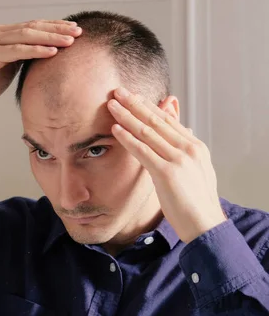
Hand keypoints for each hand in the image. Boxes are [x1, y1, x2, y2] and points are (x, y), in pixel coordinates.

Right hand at [0, 20, 81, 112]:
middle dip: (57, 28)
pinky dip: (36, 50)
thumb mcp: (9, 67)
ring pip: (27, 34)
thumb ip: (23, 57)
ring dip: (51, 37)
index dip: (54, 27)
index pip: (33, 26)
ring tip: (70, 41)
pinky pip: (17, 50)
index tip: (74, 30)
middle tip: (78, 31)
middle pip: (33, 26)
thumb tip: (47, 55)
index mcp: (3, 34)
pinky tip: (52, 52)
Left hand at [107, 87, 226, 243]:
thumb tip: (175, 132)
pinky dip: (127, 138)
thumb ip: (182, 149)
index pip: (167, 120)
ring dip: (126, 116)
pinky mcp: (167, 173)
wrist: (205, 224)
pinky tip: (115, 129)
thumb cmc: (196, 200)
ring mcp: (179, 159)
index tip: (133, 96)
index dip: (148, 106)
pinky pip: (143, 150)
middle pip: (156, 120)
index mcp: (195, 146)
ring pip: (147, 132)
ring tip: (112, 104)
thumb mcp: (194, 169)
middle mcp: (188, 148)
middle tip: (118, 91)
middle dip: (135, 104)